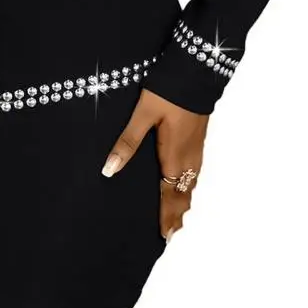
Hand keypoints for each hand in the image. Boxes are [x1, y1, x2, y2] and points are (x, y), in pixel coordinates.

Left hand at [101, 89, 208, 241]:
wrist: (196, 71)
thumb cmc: (169, 93)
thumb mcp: (143, 115)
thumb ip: (127, 142)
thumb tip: (109, 170)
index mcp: (174, 156)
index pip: (170, 195)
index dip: (167, 216)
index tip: (165, 236)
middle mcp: (189, 156)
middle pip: (184, 193)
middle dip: (177, 213)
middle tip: (172, 232)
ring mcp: (196, 147)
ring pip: (192, 182)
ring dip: (185, 200)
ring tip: (180, 214)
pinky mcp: (198, 137)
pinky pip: (195, 170)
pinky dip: (190, 183)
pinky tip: (186, 180)